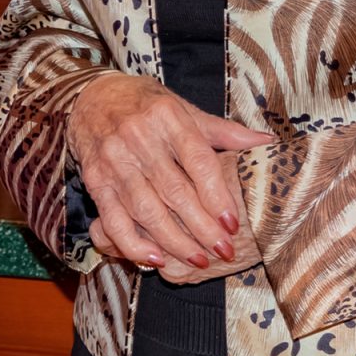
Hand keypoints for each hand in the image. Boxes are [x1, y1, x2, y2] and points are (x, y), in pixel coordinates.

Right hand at [66, 73, 271, 272]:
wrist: (89, 95)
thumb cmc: (144, 104)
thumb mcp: (182, 108)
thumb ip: (222, 130)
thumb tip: (266, 142)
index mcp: (167, 117)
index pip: (198, 161)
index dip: (217, 196)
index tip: (233, 224)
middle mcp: (138, 137)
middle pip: (175, 191)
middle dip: (203, 228)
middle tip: (225, 251)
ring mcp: (114, 160)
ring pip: (147, 210)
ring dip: (175, 241)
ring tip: (199, 260)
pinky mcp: (94, 179)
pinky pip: (113, 218)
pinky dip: (132, 242)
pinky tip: (155, 258)